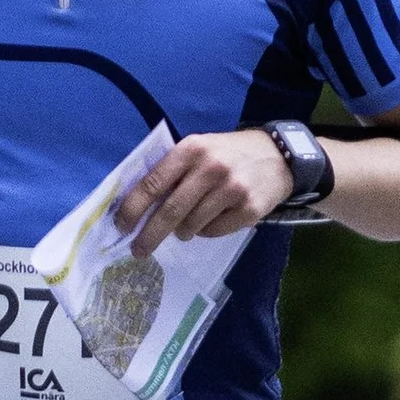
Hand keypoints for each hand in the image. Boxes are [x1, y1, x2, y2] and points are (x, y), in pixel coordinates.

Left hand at [113, 129, 294, 257]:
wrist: (277, 156)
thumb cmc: (227, 154)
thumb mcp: (199, 149)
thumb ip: (172, 171)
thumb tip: (137, 205)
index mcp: (191, 149)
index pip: (153, 183)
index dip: (133, 208)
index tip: (122, 226)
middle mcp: (211, 168)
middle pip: (170, 211)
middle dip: (150, 235)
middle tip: (138, 250)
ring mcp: (232, 189)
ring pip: (192, 225)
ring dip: (182, 231)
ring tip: (185, 226)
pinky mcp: (249, 209)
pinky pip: (214, 231)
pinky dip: (206, 231)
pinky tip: (212, 219)